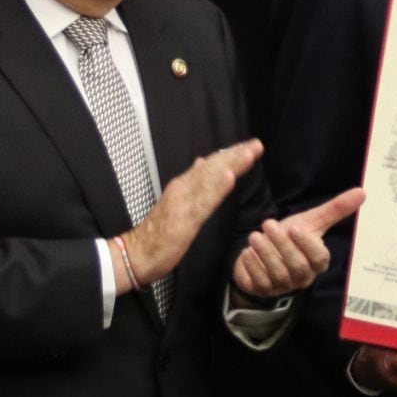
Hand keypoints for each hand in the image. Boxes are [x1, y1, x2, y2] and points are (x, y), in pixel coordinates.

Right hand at [122, 140, 263, 290]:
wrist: (139, 253)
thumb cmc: (160, 231)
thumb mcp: (177, 202)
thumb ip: (190, 184)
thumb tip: (202, 162)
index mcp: (183, 184)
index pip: (210, 165)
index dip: (230, 154)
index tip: (250, 146)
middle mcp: (183, 187)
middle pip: (213, 167)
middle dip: (236, 155)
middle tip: (257, 144)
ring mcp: (184, 201)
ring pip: (211, 179)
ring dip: (231, 165)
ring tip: (249, 153)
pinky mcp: (185, 219)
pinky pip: (204, 202)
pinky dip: (218, 189)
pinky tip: (230, 178)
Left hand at [232, 187, 364, 300]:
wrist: (263, 252)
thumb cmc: (291, 237)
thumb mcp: (311, 221)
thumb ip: (335, 209)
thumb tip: (362, 192)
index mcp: (317, 262)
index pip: (319, 258)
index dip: (307, 244)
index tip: (294, 227)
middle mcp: (303, 277)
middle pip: (297, 266)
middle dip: (282, 246)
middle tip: (269, 225)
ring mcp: (283, 286)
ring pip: (278, 274)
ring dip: (266, 254)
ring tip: (255, 236)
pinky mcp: (264, 290)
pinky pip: (260, 283)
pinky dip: (253, 267)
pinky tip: (247, 253)